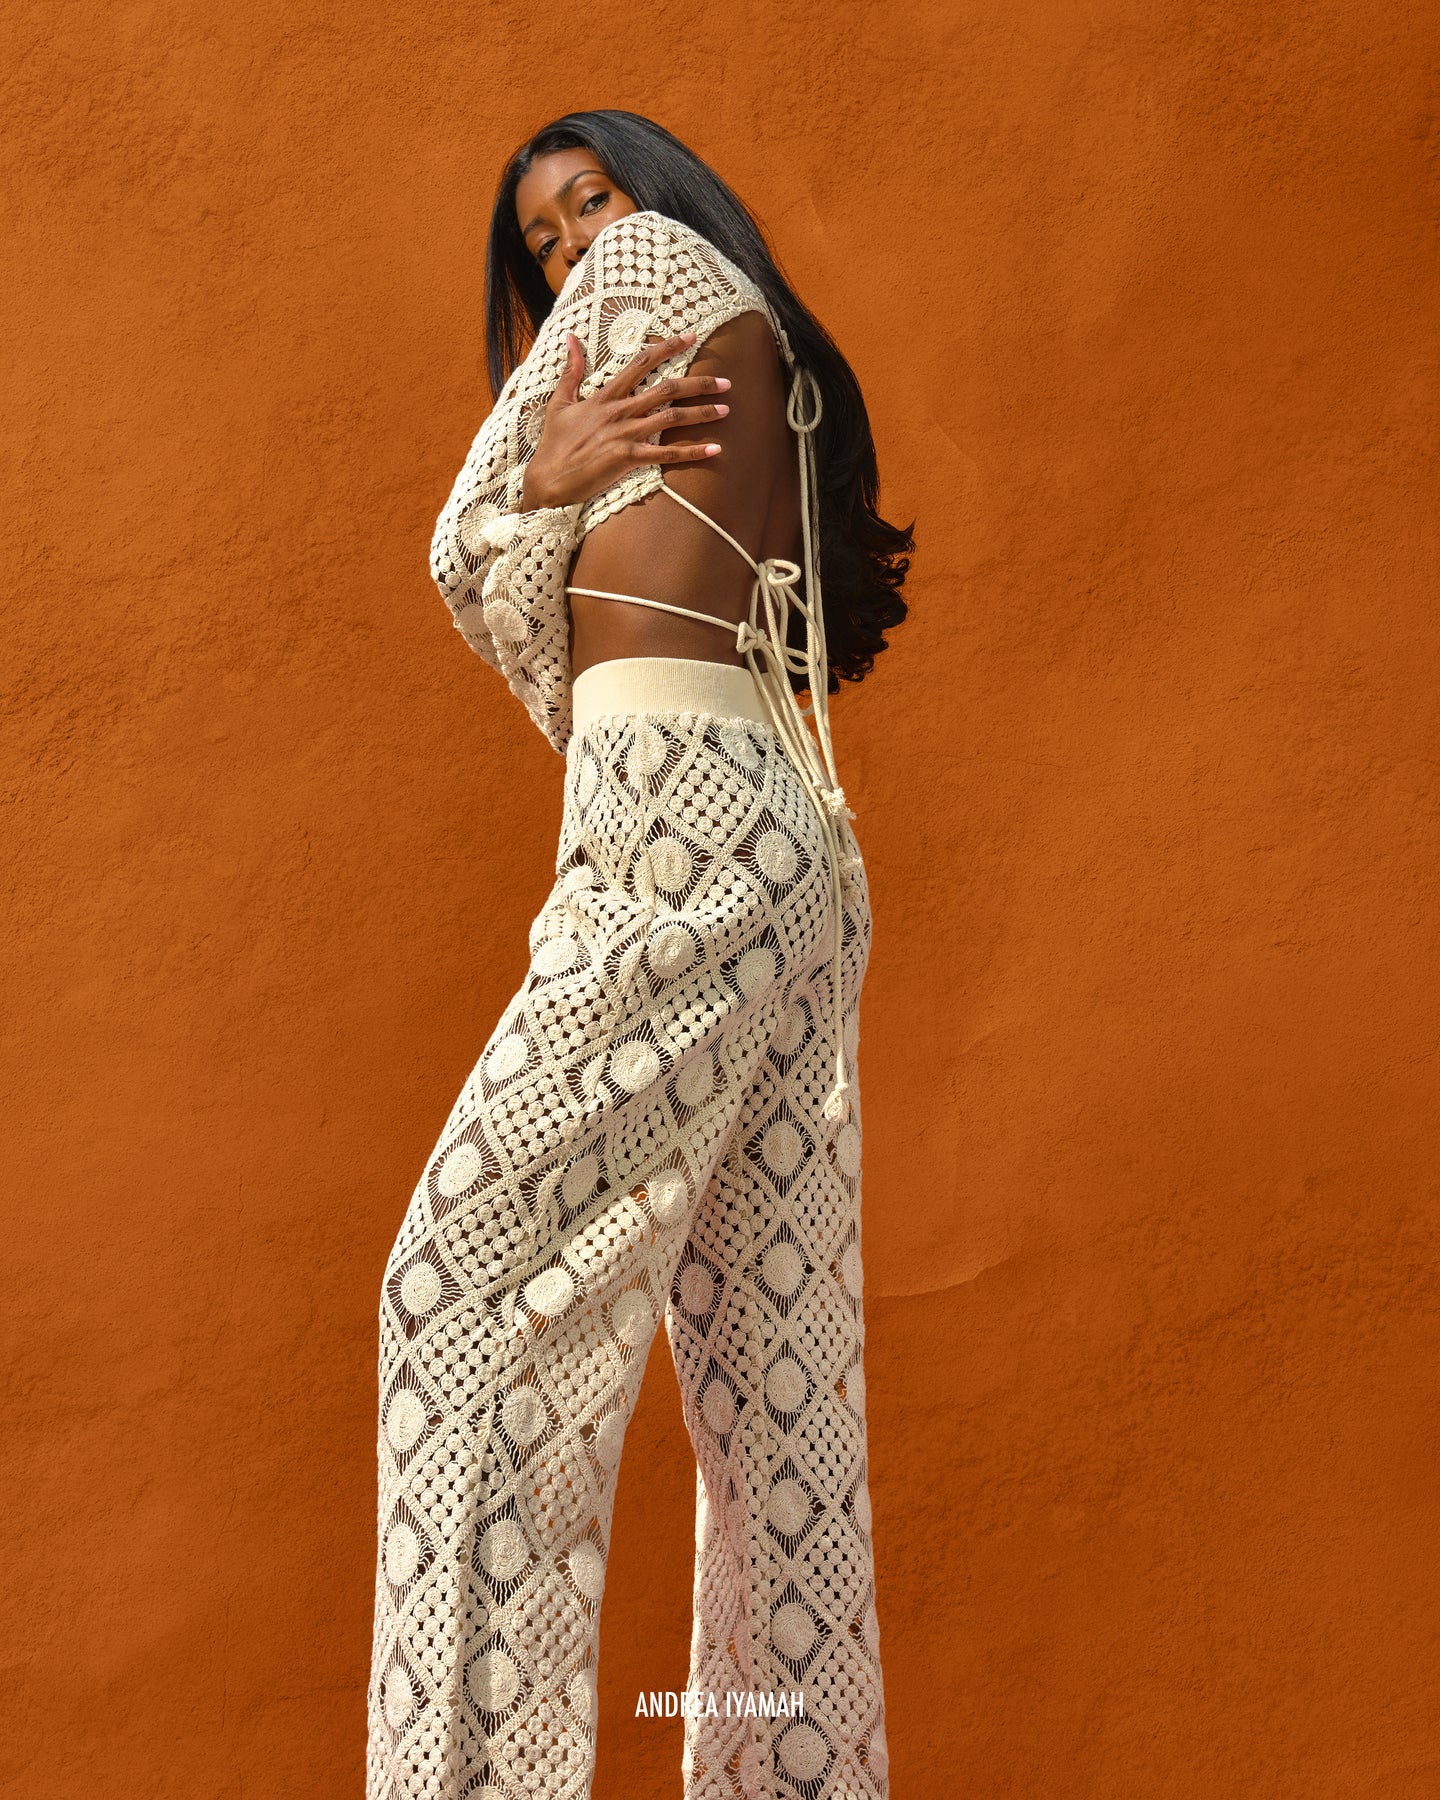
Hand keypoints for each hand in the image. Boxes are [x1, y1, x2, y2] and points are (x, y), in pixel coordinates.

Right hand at [519, 330, 730, 510]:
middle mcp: (619, 411)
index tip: (691, 337)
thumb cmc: (554, 444)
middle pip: (666, 389)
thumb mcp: (559, 402)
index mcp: (605, 396)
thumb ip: (571, 370)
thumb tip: (571, 339)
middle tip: (726, 382)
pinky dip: (692, 451)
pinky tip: (715, 449)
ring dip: (702, 413)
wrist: (548, 481)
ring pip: (671, 418)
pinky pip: (667, 454)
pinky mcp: (627, 459)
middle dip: (699, 383)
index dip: (668, 347)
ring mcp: (624, 435)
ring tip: (726, 410)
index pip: (641, 363)